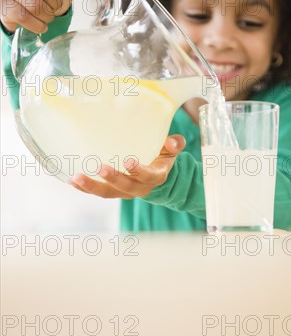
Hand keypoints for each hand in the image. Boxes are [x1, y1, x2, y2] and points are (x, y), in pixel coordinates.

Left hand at [69, 135, 185, 198]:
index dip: (139, 171)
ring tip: (76, 178)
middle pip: (126, 187)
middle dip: (113, 179)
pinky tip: (72, 181)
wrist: (157, 175)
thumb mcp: (171, 150)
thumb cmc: (162, 157)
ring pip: (109, 193)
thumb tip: (173, 142)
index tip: (129, 161)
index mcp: (156, 176)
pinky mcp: (113, 191)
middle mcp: (140, 188)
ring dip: (92, 187)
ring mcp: (125, 192)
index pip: (148, 176)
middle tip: (100, 168)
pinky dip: (85, 188)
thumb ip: (174, 144)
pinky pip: (99, 192)